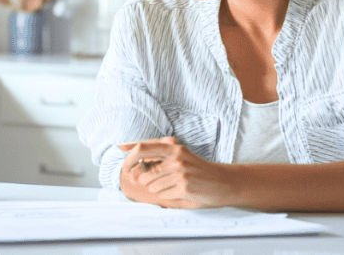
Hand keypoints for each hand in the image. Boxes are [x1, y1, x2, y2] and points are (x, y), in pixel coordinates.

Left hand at [117, 136, 233, 208]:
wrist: (223, 182)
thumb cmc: (198, 170)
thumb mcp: (180, 155)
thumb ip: (159, 155)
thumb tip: (134, 159)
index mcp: (173, 146)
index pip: (143, 146)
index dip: (128, 152)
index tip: (120, 154)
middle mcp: (176, 155)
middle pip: (143, 171)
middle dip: (144, 180)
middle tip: (155, 181)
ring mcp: (180, 171)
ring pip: (151, 185)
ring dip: (158, 190)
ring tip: (174, 186)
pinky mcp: (183, 186)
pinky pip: (162, 195)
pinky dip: (168, 197)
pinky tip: (181, 192)